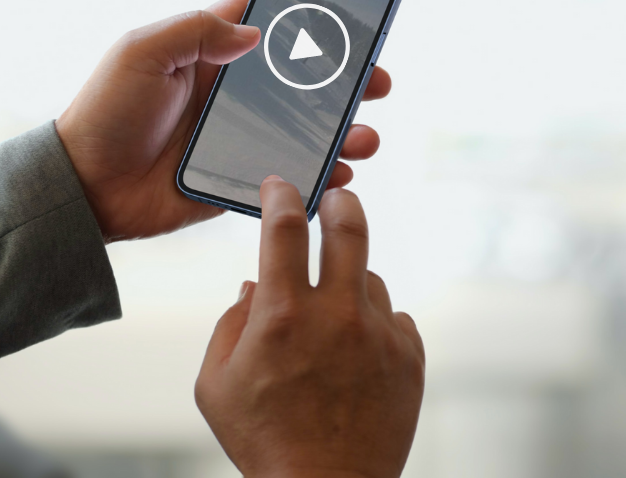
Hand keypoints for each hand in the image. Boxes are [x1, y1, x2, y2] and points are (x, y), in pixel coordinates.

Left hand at [55, 0, 391, 240]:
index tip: (344, 21)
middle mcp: (230, 94)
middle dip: (343, 80)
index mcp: (208, 55)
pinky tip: (339, 174)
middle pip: (300, 81)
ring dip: (342, 130)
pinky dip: (318, 175)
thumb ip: (195, 31)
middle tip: (376, 82)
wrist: (89, 188)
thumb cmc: (107, 113)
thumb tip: (254, 33)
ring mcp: (238, 137)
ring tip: (365, 136)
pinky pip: (288, 174)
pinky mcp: (238, 176)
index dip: (303, 18)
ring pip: (304, 129)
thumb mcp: (141, 53)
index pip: (264, 25)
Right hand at [195, 177, 424, 477]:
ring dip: (350, 284)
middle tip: (334, 198)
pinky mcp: (409, 356)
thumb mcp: (217, 384)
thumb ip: (229, 324)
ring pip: (370, 278)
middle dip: (340, 201)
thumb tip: (253, 285)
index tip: (280, 185)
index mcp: (283, 317)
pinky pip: (394, 317)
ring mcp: (379, 335)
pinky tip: (357, 352)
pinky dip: (373, 323)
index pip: (284, 228)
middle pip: (349, 228)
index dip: (281, 195)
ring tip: (333, 322)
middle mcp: (337, 316)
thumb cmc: (265, 439)